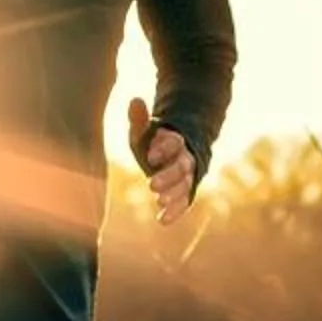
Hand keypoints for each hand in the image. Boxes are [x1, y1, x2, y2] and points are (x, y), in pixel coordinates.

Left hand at [127, 96, 194, 224]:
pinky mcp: (184, 192)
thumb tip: (135, 100)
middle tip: (151, 185)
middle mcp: (184, 159)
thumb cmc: (152, 143)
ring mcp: (186, 177)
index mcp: (175, 142)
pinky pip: (183, 202)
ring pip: (185, 185)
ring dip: (173, 194)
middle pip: (182, 166)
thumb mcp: (144, 131)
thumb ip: (140, 119)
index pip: (175, 143)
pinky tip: (162, 220)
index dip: (164, 148)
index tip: (150, 155)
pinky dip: (175, 211)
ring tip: (159, 201)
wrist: (169, 156)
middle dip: (168, 175)